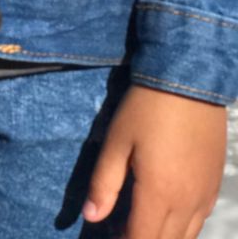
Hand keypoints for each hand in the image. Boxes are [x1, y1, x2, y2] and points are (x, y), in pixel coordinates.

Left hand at [83, 83, 225, 237]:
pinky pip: (200, 220)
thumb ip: (104, 183)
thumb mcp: (117, 142)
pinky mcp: (214, 185)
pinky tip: (166, 212)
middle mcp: (187, 203)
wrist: (189, 82)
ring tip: (140, 222)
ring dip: (163, 236)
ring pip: (186, 237)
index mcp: (159, 194)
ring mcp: (205, 196)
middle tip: (120, 229)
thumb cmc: (146, 109)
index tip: (109, 235)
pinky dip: (182, 227)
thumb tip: (91, 217)